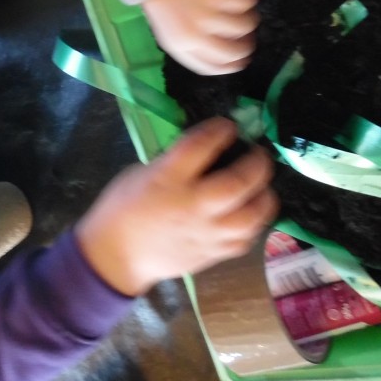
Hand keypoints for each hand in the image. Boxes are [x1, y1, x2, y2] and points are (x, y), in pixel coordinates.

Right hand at [74, 118, 276, 295]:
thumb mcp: (142, 172)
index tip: (228, 125)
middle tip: (259, 153)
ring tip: (262, 186)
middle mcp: (192, 206)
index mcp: (167, 179)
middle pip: (238, 183)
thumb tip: (206, 153)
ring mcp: (206, 234)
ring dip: (264, 197)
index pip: (202, 146)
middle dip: (256, 163)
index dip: (220, 130)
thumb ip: (174, 162)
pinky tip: (249, 214)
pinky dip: (253, 225)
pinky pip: (244, 240)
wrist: (116, 255)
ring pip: (251, 217)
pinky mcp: (213, 254)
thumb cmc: (123, 207)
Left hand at [141, 0, 258, 74]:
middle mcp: (193, 37)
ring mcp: (206, 17)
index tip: (241, 61)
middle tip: (248, 37)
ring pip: (242, 28)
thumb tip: (220, 47)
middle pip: (230, 53)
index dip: (230, 67)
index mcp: (178, 47)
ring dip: (248, 21)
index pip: (210, 68)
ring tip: (246, 12)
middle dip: (244, 47)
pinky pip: (244, 3)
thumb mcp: (170, 28)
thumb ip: (191, 42)